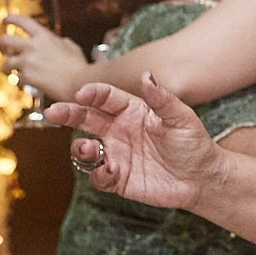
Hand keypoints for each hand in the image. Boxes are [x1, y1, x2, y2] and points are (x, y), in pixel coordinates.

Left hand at [0, 14, 89, 101]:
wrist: (80, 82)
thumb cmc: (79, 66)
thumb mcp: (72, 48)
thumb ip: (62, 43)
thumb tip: (61, 42)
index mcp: (44, 36)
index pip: (22, 21)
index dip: (11, 18)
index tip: (5, 20)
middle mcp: (32, 46)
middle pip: (5, 40)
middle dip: (1, 45)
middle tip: (3, 49)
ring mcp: (28, 62)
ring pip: (6, 63)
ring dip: (7, 69)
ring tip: (10, 73)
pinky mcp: (27, 77)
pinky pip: (16, 80)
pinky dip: (20, 83)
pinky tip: (25, 85)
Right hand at [47, 75, 225, 209]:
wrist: (203, 179)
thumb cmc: (194, 143)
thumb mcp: (182, 118)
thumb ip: (162, 99)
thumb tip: (147, 75)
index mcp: (133, 111)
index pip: (106, 97)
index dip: (92, 93)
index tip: (81, 93)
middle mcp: (119, 130)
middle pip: (85, 118)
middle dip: (67, 114)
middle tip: (52, 112)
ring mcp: (117, 154)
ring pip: (85, 149)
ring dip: (79, 148)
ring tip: (88, 148)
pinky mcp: (118, 178)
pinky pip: (97, 175)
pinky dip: (98, 174)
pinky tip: (112, 171)